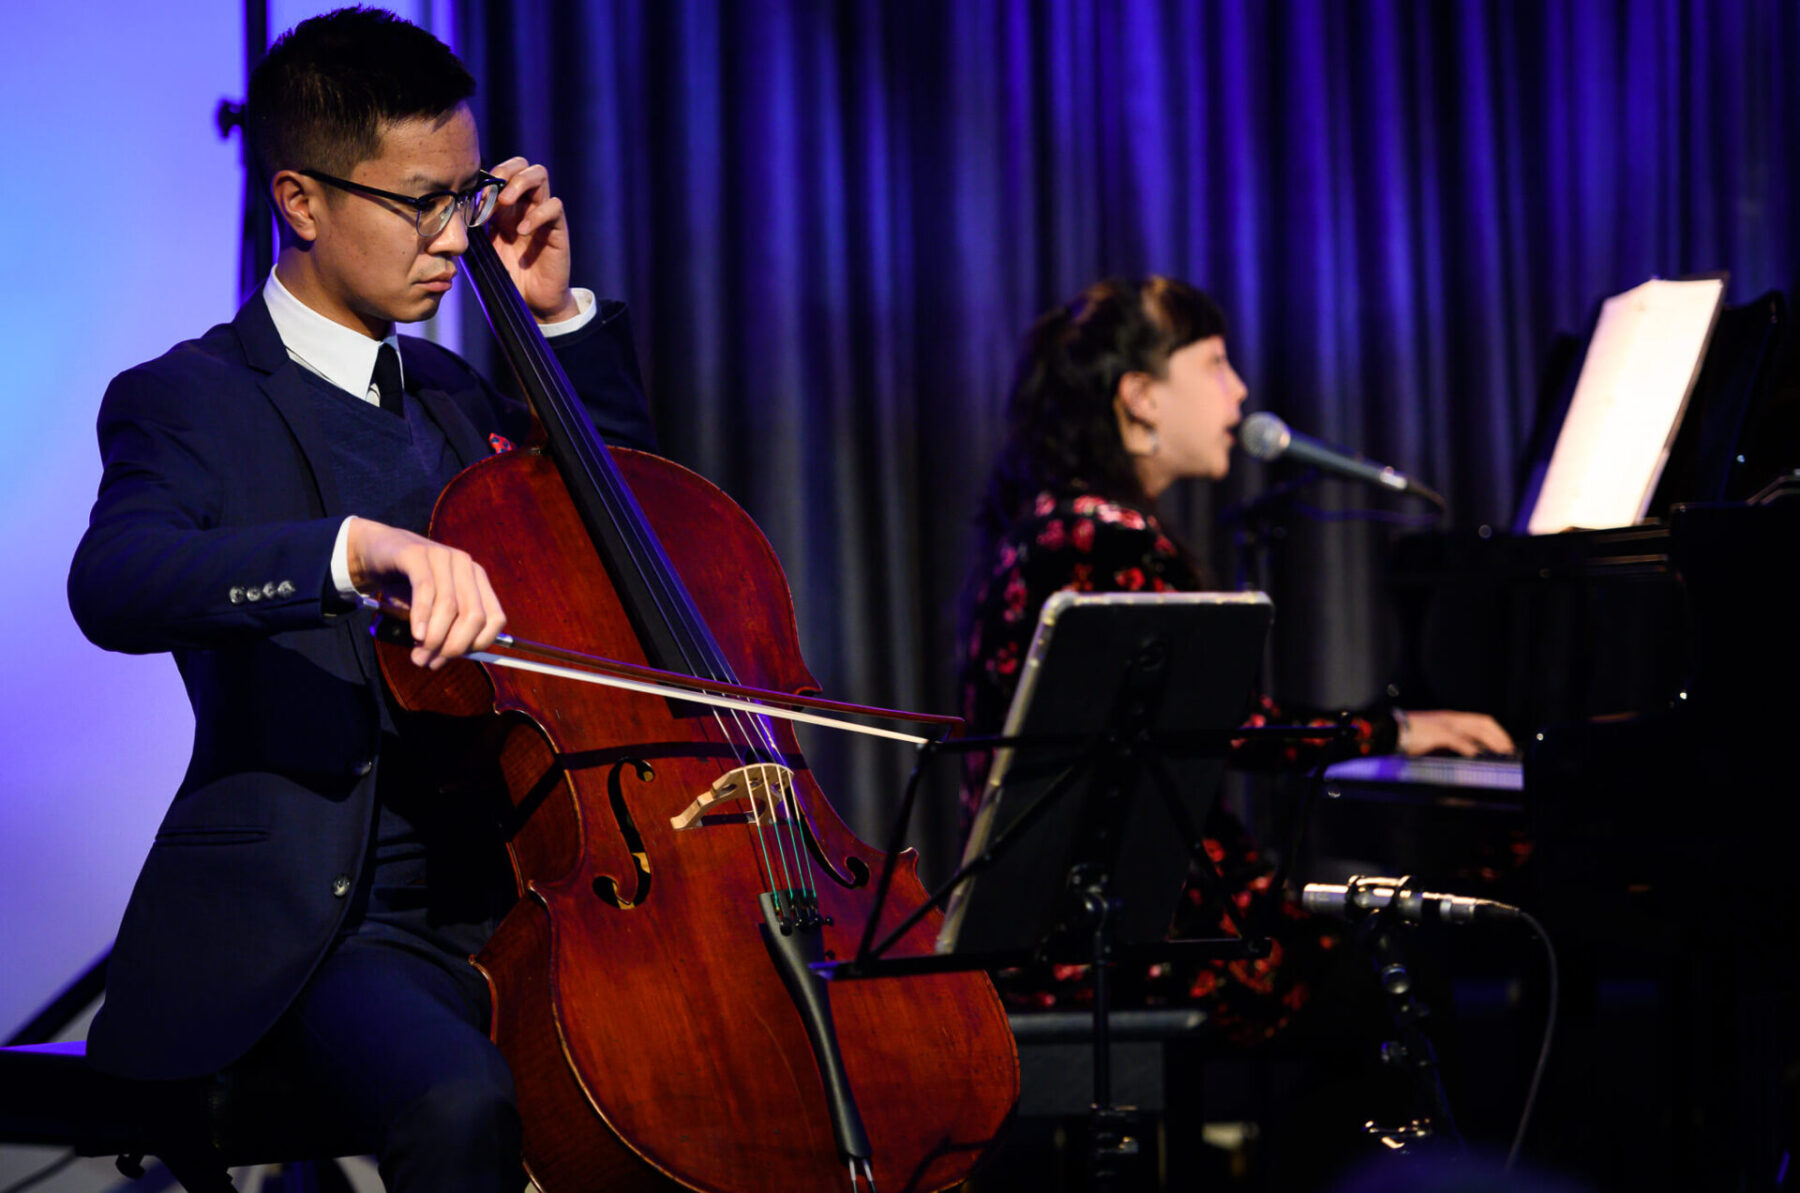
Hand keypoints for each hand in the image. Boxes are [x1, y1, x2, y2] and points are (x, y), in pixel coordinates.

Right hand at [346, 518, 506, 668]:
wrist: (376, 551)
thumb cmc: (406, 584)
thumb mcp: (431, 609)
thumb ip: (444, 629)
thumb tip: (443, 660)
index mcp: (477, 579)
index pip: (495, 618)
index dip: (477, 645)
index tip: (451, 659)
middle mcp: (465, 565)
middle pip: (474, 615)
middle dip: (454, 646)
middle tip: (430, 661)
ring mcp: (443, 556)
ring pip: (449, 606)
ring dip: (434, 637)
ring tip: (419, 655)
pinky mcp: (417, 553)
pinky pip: (425, 590)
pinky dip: (422, 617)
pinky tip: (417, 634)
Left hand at [485, 157, 579, 323]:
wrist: (530, 301)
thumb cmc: (506, 276)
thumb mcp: (483, 248)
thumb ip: (474, 227)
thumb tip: (455, 205)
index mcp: (506, 208)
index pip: (502, 173)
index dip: (488, 177)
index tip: (474, 195)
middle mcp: (525, 205)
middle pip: (523, 165)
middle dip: (506, 170)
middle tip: (494, 190)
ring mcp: (542, 215)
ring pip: (540, 175)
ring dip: (520, 182)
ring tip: (505, 202)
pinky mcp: (557, 229)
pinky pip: (554, 206)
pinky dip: (537, 214)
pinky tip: (522, 231)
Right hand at [1396, 709, 1514, 756]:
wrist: (1390, 730)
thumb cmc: (1409, 735)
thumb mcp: (1435, 737)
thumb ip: (1452, 743)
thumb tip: (1469, 752)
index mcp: (1451, 718)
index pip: (1482, 721)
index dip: (1497, 731)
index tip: (1506, 743)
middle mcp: (1451, 719)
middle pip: (1484, 724)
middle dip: (1500, 736)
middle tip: (1509, 750)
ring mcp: (1445, 725)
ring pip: (1476, 730)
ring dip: (1492, 742)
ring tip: (1501, 753)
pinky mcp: (1438, 733)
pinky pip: (1459, 740)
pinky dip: (1470, 748)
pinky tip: (1478, 755)